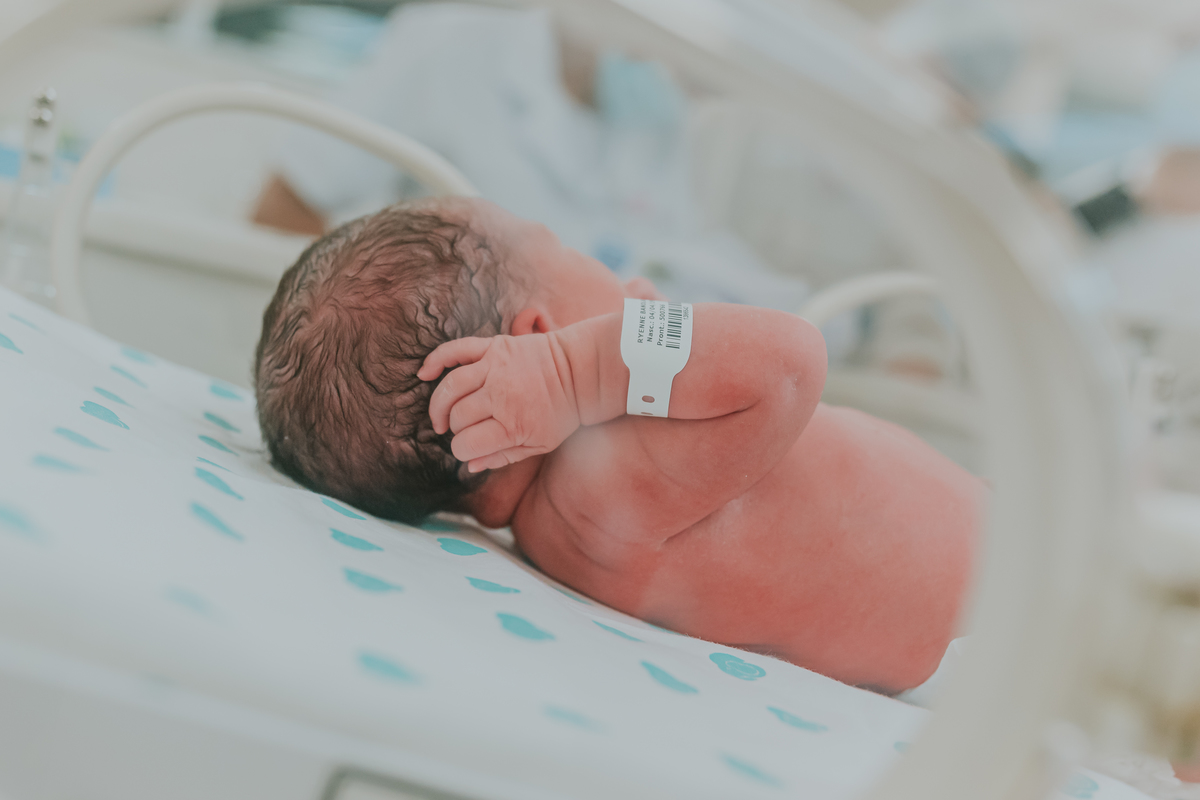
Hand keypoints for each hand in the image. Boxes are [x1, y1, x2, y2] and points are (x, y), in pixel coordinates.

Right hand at [418, 334, 580, 472]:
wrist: (580, 371)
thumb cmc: (561, 412)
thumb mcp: (539, 444)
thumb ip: (503, 457)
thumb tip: (470, 465)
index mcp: (513, 424)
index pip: (466, 443)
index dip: (461, 451)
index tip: (467, 450)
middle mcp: (501, 394)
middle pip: (457, 417)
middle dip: (454, 429)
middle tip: (462, 432)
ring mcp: (495, 367)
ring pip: (450, 388)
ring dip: (439, 405)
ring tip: (442, 418)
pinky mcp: (493, 346)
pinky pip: (455, 350)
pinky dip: (435, 360)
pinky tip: (424, 374)